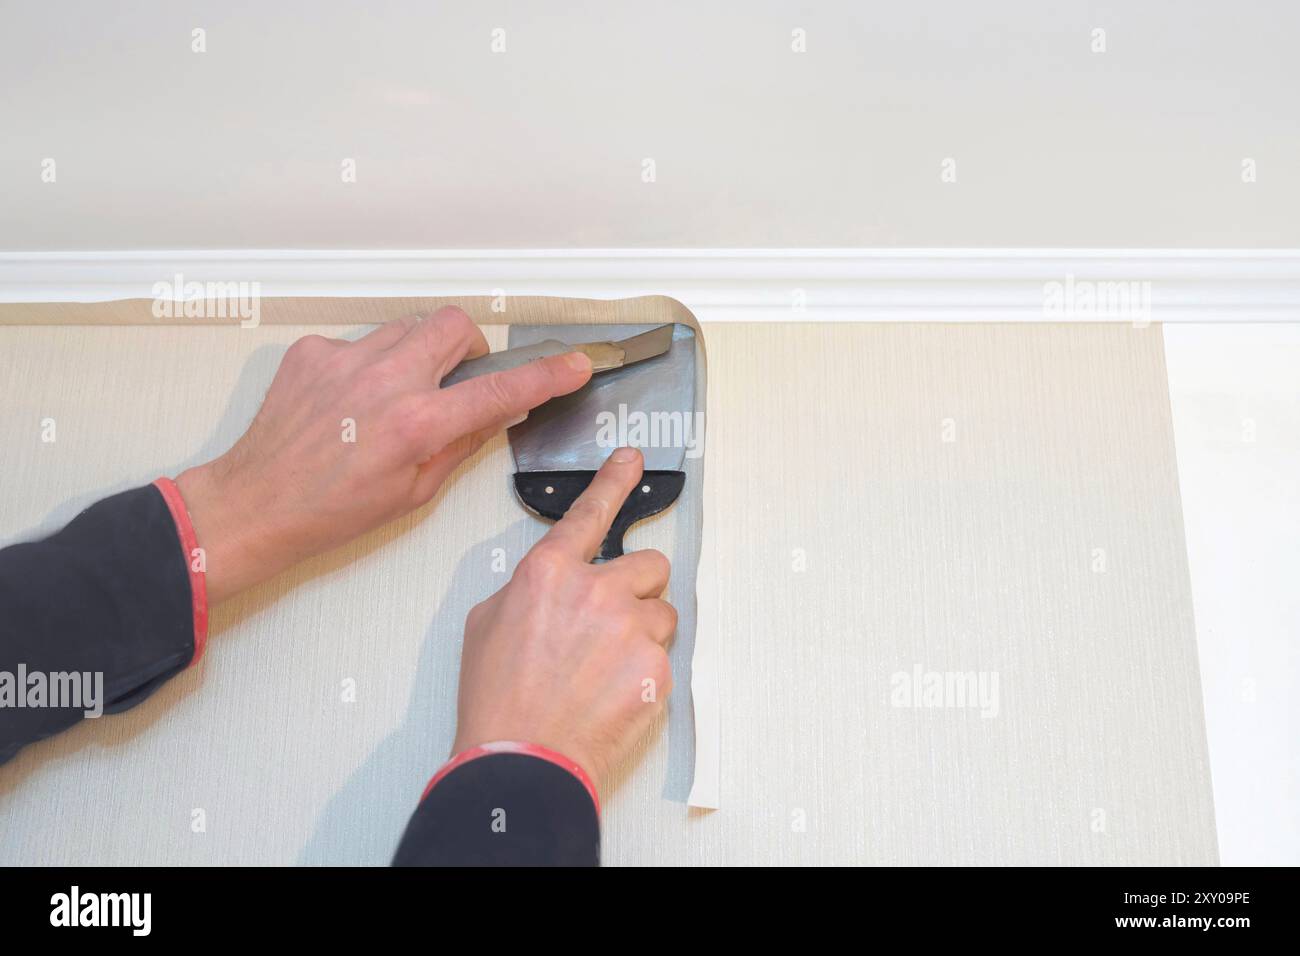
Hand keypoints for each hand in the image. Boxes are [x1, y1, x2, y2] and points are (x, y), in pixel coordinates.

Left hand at [176, 307, 592, 603]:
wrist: (258, 502)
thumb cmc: (332, 509)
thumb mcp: (414, 491)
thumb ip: (461, 443)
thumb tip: (495, 411)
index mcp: (416, 425)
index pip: (499, 391)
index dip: (545, 376)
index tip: (573, 365)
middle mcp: (384, 382)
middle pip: (455, 325)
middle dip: (469, 346)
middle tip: (458, 377)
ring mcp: (346, 360)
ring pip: (409, 326)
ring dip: (419, 353)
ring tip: (399, 394)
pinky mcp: (315, 352)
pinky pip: (363, 340)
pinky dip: (371, 363)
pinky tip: (353, 400)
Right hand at [452, 448, 675, 793]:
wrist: (521, 758)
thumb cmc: (498, 701)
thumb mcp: (487, 624)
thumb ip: (528, 590)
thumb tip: (549, 587)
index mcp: (548, 573)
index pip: (589, 513)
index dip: (613, 481)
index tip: (631, 460)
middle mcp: (594, 591)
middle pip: (650, 565)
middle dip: (637, 589)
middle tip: (613, 621)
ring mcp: (630, 628)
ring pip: (663, 613)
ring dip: (643, 632)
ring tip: (607, 668)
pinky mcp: (656, 666)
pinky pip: (664, 655)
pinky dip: (645, 671)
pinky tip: (613, 693)